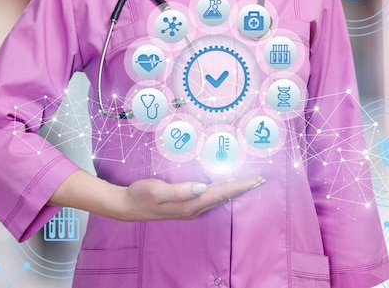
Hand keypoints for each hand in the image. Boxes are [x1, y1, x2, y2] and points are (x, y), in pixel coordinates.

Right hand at [107, 175, 265, 220]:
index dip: (239, 185)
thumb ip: (180, 190)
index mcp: (190, 204)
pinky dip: (223, 191)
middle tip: (260, 179)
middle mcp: (194, 208)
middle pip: (224, 196)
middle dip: (242, 188)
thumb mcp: (157, 190)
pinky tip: (225, 187)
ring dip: (234, 190)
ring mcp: (191, 209)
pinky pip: (211, 198)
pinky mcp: (186, 206)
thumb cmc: (141, 195)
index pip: (221, 193)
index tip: (256, 179)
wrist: (127, 206)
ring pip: (219, 198)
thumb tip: (202, 187)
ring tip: (249, 182)